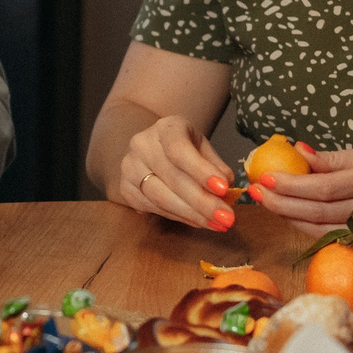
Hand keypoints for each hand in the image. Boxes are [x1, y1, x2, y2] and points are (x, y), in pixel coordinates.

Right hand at [113, 114, 234, 230]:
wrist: (152, 149)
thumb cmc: (183, 148)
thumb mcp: (202, 148)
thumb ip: (215, 165)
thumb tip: (227, 186)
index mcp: (165, 128)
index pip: (180, 150)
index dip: (201, 171)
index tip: (223, 188)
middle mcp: (141, 145)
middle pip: (173, 178)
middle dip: (203, 202)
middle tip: (226, 218)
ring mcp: (129, 168)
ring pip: (162, 198)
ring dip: (192, 215)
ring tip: (216, 224)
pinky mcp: (125, 190)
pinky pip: (155, 209)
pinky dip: (180, 218)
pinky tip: (198, 221)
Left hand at [249, 143, 352, 238]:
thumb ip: (337, 158)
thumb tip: (299, 153)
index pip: (322, 187)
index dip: (289, 185)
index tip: (264, 177)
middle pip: (317, 211)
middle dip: (280, 203)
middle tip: (255, 193)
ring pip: (322, 228)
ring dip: (290, 216)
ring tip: (267, 202)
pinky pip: (336, 235)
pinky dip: (311, 226)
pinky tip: (293, 215)